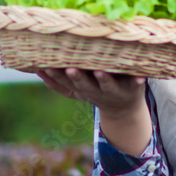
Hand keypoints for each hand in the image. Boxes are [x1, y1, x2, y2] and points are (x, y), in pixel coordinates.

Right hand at [36, 68, 150, 155]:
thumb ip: (58, 82)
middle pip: (85, 86)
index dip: (56, 76)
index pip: (66, 84)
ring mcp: (115, 92)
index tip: (46, 65)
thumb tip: (34, 67)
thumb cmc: (96, 91)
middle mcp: (96, 93)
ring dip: (104, 80)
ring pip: (108, 86)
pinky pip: (136, 85)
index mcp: (82, 90)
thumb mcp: (76, 90)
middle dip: (78, 78)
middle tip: (70, 68)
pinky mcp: (133, 89)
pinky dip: (138, 81)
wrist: (124, 110)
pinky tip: (140, 77)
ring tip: (100, 71)